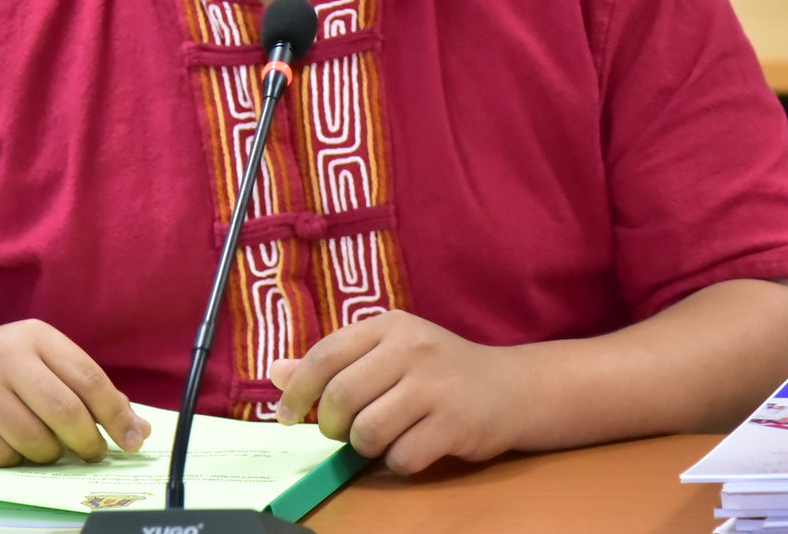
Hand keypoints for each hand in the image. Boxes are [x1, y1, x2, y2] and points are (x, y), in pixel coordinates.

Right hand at [0, 319, 149, 466]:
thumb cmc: (6, 369)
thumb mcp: (45, 362)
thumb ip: (89, 390)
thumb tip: (137, 428)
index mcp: (37, 336)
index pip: (87, 377)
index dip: (115, 413)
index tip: (133, 439)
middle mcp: (7, 356)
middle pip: (64, 411)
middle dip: (86, 440)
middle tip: (93, 453)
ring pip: (35, 439)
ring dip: (51, 454)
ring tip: (50, 447)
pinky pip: (4, 456)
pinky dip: (17, 460)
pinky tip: (14, 446)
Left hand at [267, 311, 524, 474]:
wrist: (511, 388)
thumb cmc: (439, 371)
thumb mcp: (388, 352)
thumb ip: (335, 362)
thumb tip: (276, 373)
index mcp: (390, 326)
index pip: (325, 355)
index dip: (298, 390)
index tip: (288, 415)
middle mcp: (411, 349)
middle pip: (341, 397)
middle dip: (334, 425)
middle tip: (346, 430)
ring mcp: (435, 386)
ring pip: (367, 431)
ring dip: (367, 445)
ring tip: (384, 436)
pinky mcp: (454, 424)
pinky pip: (401, 458)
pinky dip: (399, 461)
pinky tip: (415, 445)